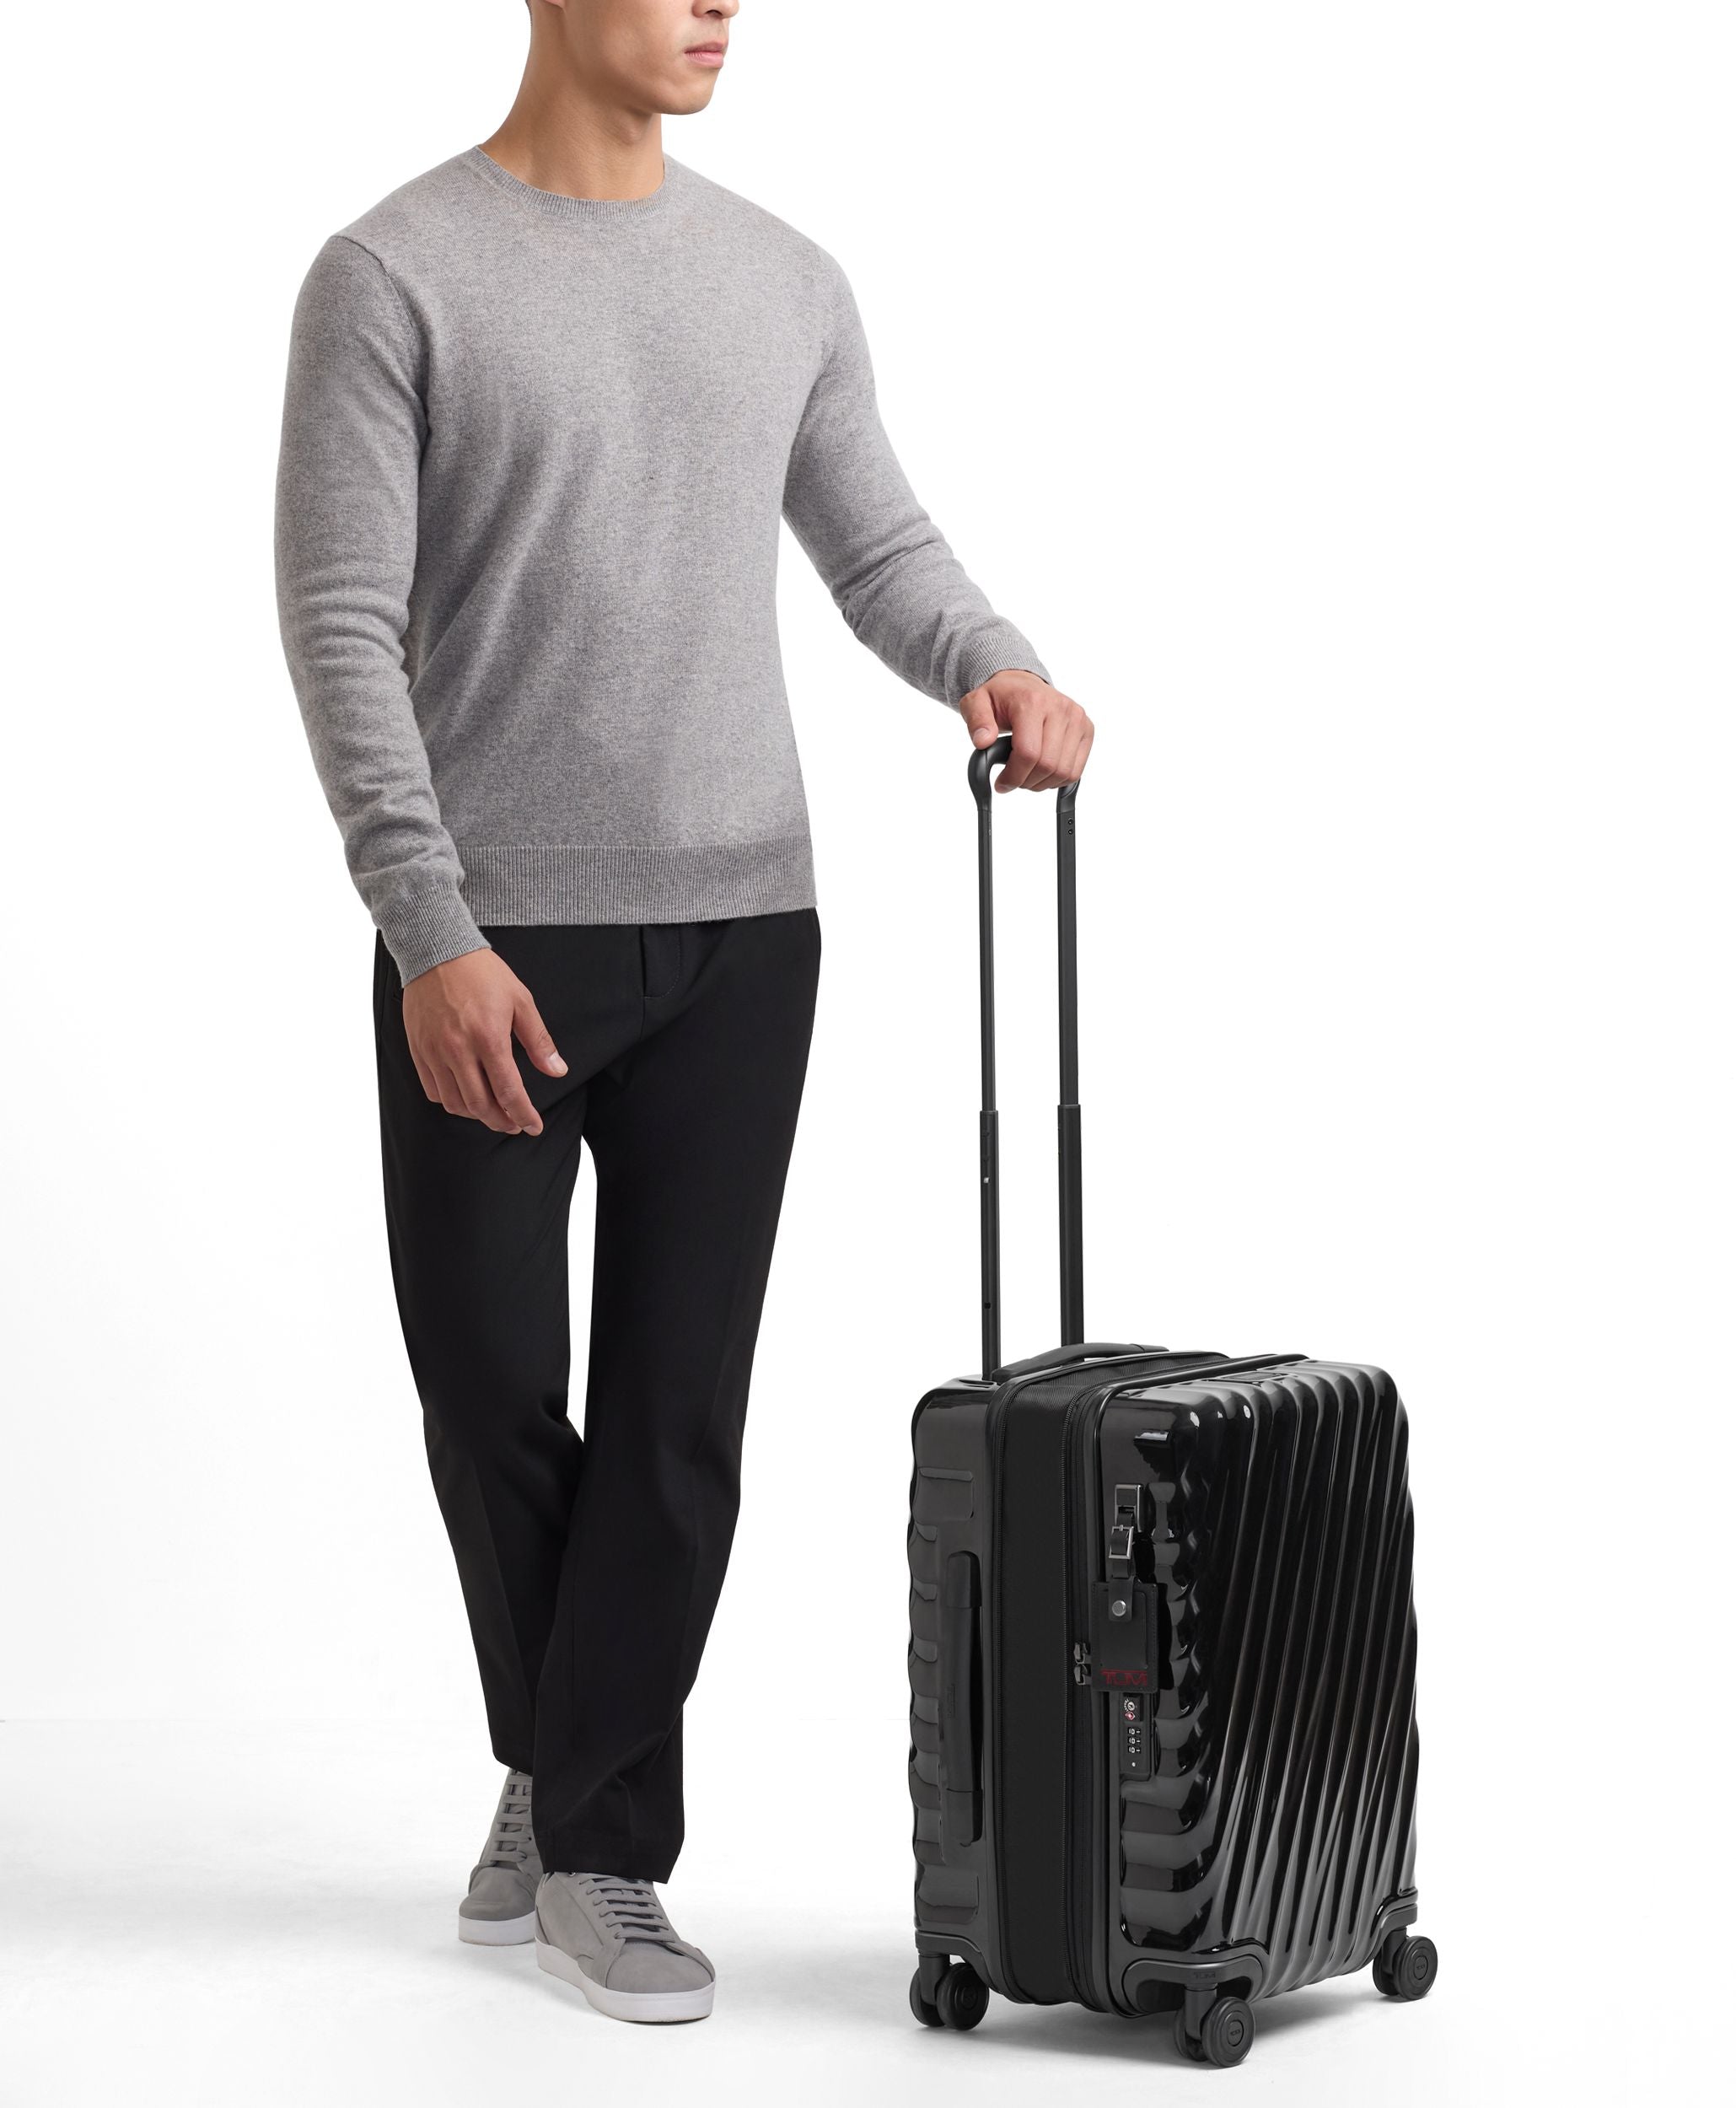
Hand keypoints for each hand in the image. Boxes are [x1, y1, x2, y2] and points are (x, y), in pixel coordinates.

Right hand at [402, 948, 566, 1135]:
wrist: (437, 951)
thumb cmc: (483, 974)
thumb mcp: (521, 1001)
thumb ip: (539, 1040)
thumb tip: (557, 1070)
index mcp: (488, 1038)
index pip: (509, 1092)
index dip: (524, 1115)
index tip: (533, 1127)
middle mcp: (458, 1050)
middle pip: (480, 1106)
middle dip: (501, 1122)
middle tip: (514, 1124)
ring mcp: (434, 1052)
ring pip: (455, 1103)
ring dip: (476, 1115)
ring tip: (493, 1113)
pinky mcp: (418, 1050)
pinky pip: (433, 1091)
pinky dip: (451, 1102)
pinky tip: (465, 1097)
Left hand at [958, 669, 1093, 791]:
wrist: (1021, 684)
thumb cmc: (1000, 697)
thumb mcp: (976, 703)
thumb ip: (976, 721)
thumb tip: (983, 741)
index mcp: (1032, 702)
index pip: (1029, 753)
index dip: (1013, 776)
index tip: (1001, 783)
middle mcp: (1060, 708)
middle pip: (1047, 765)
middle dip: (1026, 782)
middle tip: (1013, 780)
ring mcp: (1076, 718)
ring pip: (1064, 772)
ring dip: (1042, 783)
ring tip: (1027, 776)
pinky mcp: (1086, 729)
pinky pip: (1076, 770)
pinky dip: (1058, 779)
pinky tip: (1043, 772)